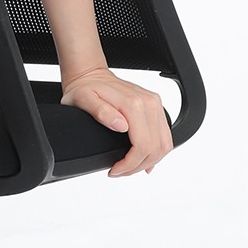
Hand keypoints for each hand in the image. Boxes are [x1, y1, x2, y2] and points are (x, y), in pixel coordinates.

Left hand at [59, 65, 173, 176]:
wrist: (91, 75)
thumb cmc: (84, 89)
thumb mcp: (83, 100)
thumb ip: (101, 112)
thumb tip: (121, 126)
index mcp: (134, 104)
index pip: (143, 146)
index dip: (130, 164)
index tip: (115, 170)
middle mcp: (149, 103)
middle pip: (156, 148)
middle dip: (138, 166)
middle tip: (120, 171)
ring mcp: (155, 104)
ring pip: (164, 144)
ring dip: (149, 161)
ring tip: (129, 167)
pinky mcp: (156, 107)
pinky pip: (165, 136)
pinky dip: (157, 151)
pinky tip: (144, 160)